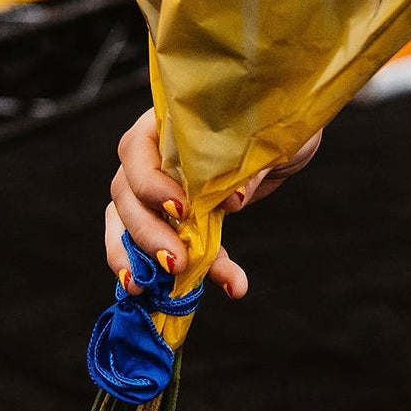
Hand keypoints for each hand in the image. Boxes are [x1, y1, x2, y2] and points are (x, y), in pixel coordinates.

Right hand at [103, 109, 322, 299]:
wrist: (284, 136)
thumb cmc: (274, 120)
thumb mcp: (272, 137)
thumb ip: (251, 164)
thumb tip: (233, 200)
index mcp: (168, 121)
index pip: (137, 150)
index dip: (150, 182)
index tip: (181, 209)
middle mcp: (152, 154)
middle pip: (126, 194)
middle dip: (146, 232)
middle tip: (175, 262)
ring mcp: (155, 188)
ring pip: (127, 223)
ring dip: (134, 258)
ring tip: (142, 289)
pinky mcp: (171, 219)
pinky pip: (163, 247)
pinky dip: (176, 272)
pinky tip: (197, 290)